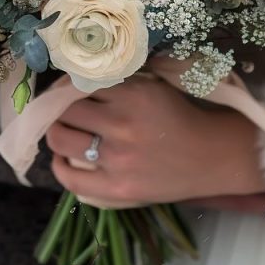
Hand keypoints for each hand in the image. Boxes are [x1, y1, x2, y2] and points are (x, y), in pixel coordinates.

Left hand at [47, 75, 264, 208]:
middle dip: (57, 106)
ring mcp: (118, 159)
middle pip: (66, 110)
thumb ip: (118, 82)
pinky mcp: (118, 188)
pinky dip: (59, 167)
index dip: (66, 84)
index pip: (80, 84)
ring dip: (55, 132)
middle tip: (58, 107)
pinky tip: (61, 159)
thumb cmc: (179, 116)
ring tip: (60, 129)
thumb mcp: (152, 87)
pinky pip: (73, 180)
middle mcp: (121, 124)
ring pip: (62, 140)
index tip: (64, 86)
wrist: (209, 156)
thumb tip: (78, 76)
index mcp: (132, 95)